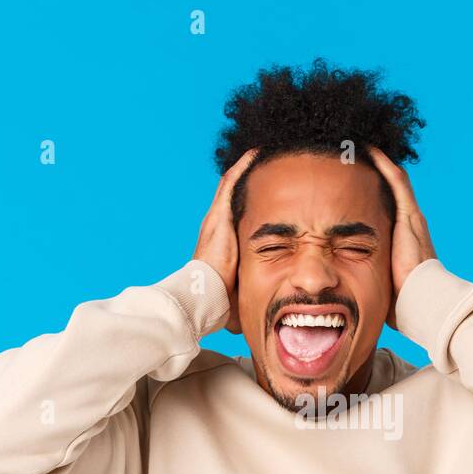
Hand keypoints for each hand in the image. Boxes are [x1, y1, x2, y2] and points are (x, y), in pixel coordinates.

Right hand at [193, 147, 259, 333]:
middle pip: (235, 195)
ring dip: (248, 168)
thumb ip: (246, 296)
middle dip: (251, 179)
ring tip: (266, 153)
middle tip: (270, 163)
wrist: (202, 298)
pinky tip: (258, 153)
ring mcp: (216, 219)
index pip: (238, 214)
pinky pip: (233, 183)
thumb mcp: (241, 292)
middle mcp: (217, 226)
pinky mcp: (219, 216)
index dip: (251, 200)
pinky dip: (244, 167)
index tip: (269, 190)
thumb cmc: (218, 302)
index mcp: (221, 242)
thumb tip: (250, 320)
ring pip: (234, 185)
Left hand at [367, 145, 436, 328]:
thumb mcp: (377, 281)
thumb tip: (338, 283)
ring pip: (393, 178)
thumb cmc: (399, 300)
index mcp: (401, 237)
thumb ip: (364, 275)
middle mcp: (409, 222)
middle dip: (372, 169)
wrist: (419, 302)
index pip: (385, 205)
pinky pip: (396, 180)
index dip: (369, 189)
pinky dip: (383, 163)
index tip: (349, 178)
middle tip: (353, 154)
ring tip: (359, 145)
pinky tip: (368, 148)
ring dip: (377, 161)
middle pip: (388, 187)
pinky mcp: (410, 215)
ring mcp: (411, 217)